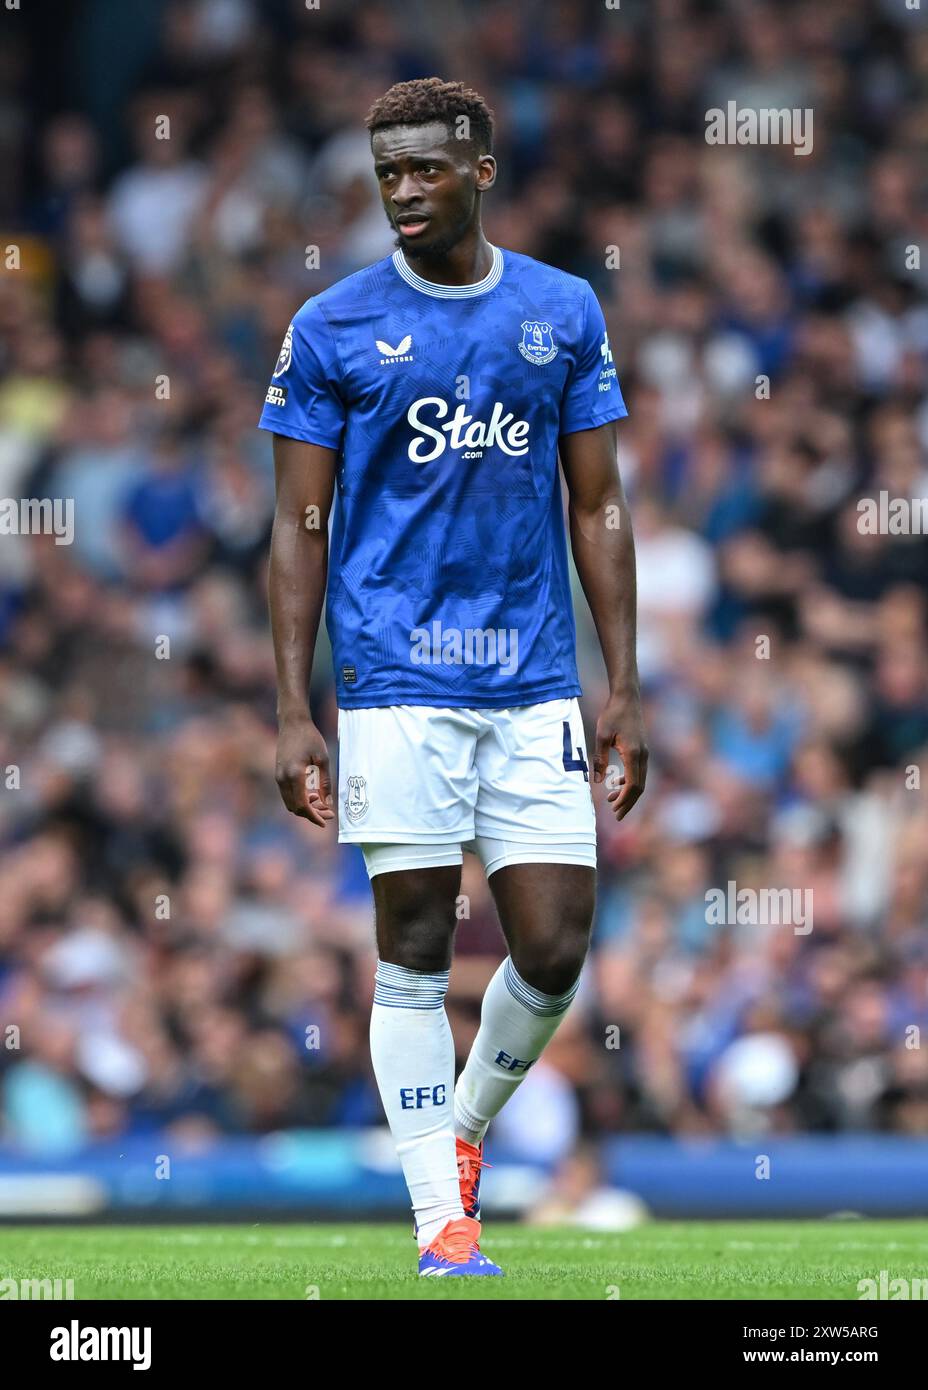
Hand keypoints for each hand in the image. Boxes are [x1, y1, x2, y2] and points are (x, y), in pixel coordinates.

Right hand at [275, 715, 334, 827]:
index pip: (302, 805)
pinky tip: (313, 794)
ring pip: (290, 802)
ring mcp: (278, 777)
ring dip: (305, 807)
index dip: (314, 816)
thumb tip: (328, 803)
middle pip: (295, 807)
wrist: (292, 722)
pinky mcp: (278, 774)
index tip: (325, 822)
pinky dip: (299, 799)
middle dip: (311, 814)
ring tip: (322, 804)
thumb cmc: (310, 737)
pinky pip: (288, 794)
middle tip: (328, 813)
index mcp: (294, 775)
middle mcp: (283, 778)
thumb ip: (325, 783)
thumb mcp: (323, 759)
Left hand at [593, 690, 648, 820]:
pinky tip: (615, 783)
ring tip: (612, 802)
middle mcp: (643, 755)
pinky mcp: (642, 749)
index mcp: (634, 754)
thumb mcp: (601, 736)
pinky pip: (638, 771)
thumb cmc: (613, 714)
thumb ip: (600, 759)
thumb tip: (599, 781)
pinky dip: (629, 781)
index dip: (625, 800)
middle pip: (639, 787)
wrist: (626, 697)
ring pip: (640, 780)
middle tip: (616, 816)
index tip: (615, 810)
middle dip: (628, 803)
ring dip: (627, 793)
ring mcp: (644, 752)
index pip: (633, 785)